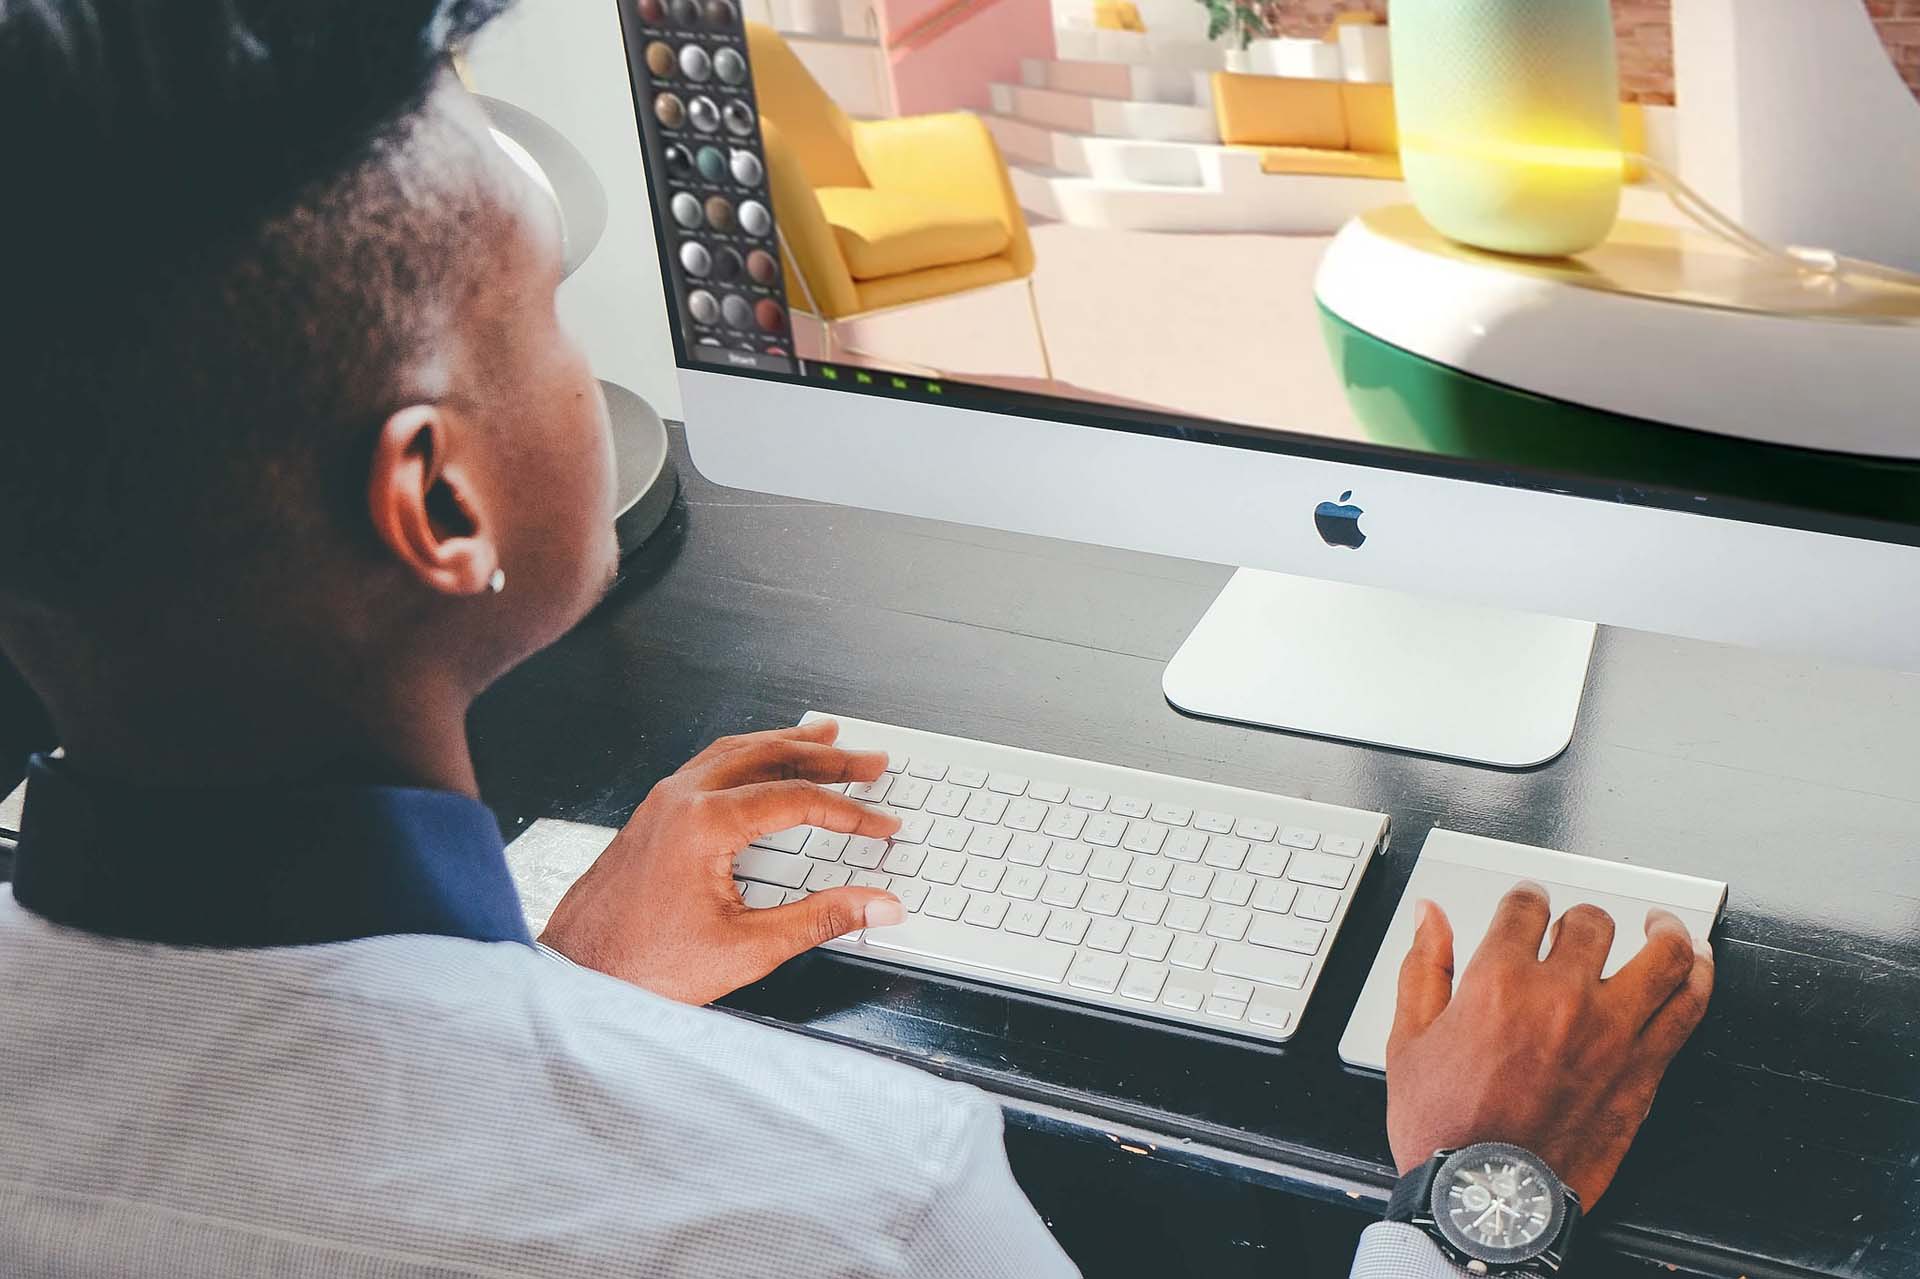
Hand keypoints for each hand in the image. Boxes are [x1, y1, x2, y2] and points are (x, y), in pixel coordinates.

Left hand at [539, 719, 903, 1003]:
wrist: (576, 975)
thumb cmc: (644, 965)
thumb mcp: (748, 949)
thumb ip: (822, 919)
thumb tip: (878, 906)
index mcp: (704, 824)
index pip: (796, 799)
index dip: (849, 811)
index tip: (882, 825)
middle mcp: (681, 798)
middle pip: (770, 758)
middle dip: (828, 757)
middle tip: (871, 759)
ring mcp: (663, 800)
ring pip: (737, 751)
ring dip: (786, 744)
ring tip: (825, 736)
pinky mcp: (653, 812)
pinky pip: (710, 764)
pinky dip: (749, 755)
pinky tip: (762, 760)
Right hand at [1385, 882, 1713, 1208]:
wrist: (1491, 1200)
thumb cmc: (1447, 1130)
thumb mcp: (1409, 1042)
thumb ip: (1423, 969)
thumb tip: (1429, 918)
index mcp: (1499, 983)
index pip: (1525, 908)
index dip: (1526, 897)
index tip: (1528, 903)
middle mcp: (1562, 998)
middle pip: (1591, 923)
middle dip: (1580, 918)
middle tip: (1578, 929)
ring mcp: (1612, 1032)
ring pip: (1661, 955)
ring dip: (1664, 931)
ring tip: (1662, 926)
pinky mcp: (1645, 1069)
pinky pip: (1688, 1007)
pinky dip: (1697, 977)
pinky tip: (1694, 968)